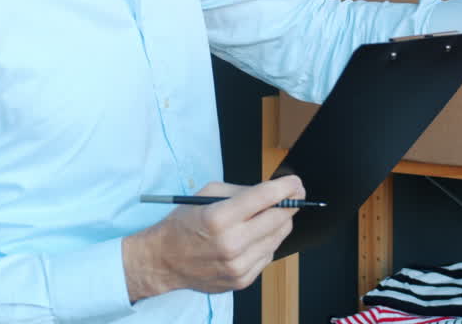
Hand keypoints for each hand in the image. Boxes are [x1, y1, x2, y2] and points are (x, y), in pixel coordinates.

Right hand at [122, 175, 305, 300]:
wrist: (165, 260)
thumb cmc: (184, 223)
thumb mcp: (207, 194)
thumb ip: (242, 192)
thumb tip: (273, 192)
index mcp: (219, 218)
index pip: (265, 198)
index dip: (286, 188)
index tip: (296, 182)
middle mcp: (231, 244)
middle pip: (279, 219)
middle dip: (290, 203)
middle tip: (294, 194)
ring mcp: (238, 265)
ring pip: (278, 238)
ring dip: (280, 223)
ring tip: (271, 214)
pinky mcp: (242, 280)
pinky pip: (268, 255)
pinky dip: (267, 242)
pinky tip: (256, 236)